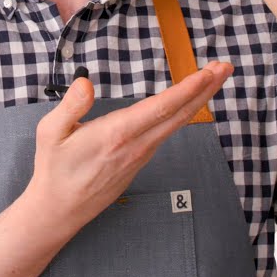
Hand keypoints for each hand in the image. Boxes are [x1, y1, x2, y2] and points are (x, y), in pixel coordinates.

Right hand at [23, 62, 231, 233]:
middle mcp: (137, 144)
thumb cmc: (54, 169)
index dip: (189, 88)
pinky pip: (168, 131)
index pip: (162, 107)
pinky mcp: (142, 160)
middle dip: (206, 88)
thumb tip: (86, 82)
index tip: (209, 72)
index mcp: (118, 134)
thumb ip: (71, 106)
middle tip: (226, 66)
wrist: (59, 210)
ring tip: (214, 76)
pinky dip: (184, 112)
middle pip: (180, 113)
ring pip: (177, 122)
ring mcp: (142, 154)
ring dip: (198, 98)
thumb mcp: (51, 133)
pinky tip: (191, 101)